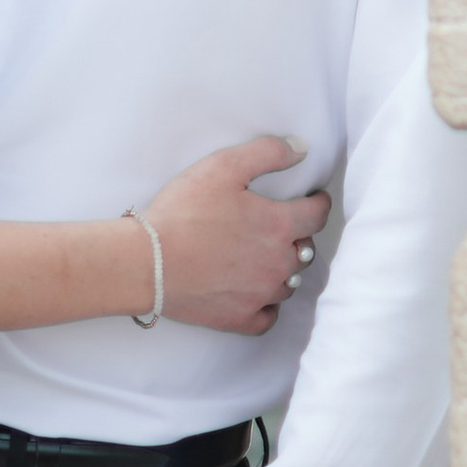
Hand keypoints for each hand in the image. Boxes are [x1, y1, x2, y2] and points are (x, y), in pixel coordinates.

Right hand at [145, 138, 329, 333]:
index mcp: (277, 225)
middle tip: (281, 226)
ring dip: (284, 269)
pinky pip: (268, 317)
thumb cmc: (183, 212)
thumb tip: (301, 150)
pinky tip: (258, 294)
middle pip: (305, 250)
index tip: (315, 199)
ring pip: (289, 283)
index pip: (316, 215)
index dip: (318, 203)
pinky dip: (268, 305)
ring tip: (267, 258)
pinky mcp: (241, 317)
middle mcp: (278, 263)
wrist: (148, 261)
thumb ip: (267, 153)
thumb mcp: (223, 166)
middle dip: (298, 235)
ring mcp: (261, 294)